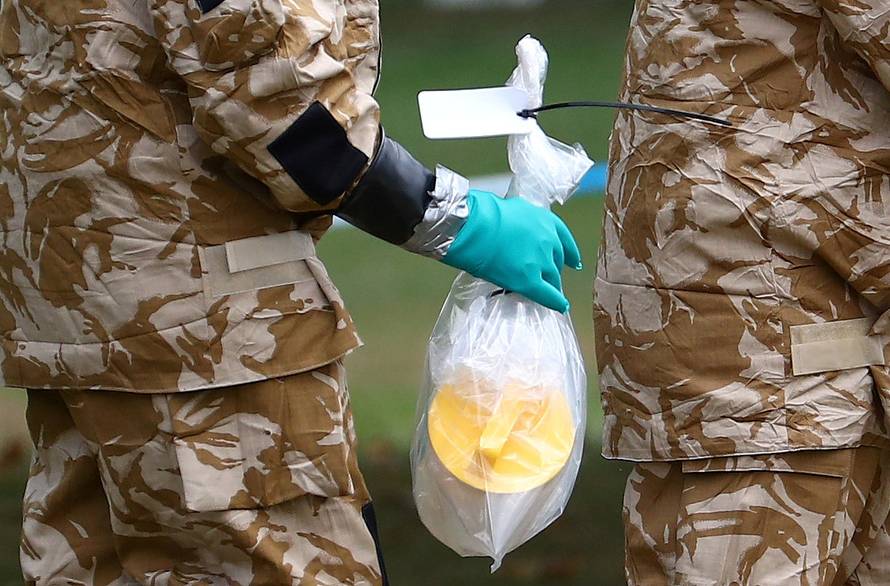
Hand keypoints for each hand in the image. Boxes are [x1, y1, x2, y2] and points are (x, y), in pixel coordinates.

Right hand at [441, 190, 580, 311]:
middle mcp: (548, 240)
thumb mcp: (511, 209)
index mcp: (544, 220)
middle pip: (557, 261)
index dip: (570, 252)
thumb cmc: (482, 214)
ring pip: (553, 279)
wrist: (473, 226)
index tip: (573, 261)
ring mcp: (540, 261)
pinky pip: (548, 295)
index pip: (564, 239)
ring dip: (552, 286)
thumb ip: (522, 223)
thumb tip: (518, 232)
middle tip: (549, 278)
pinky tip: (560, 306)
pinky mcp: (529, 280)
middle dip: (553, 270)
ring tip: (549, 293)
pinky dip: (555, 302)